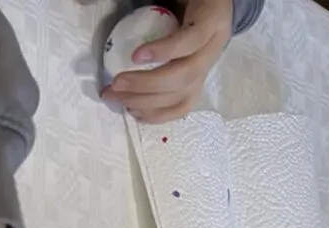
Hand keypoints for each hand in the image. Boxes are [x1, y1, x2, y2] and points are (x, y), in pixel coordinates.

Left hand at [103, 0, 234, 123]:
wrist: (213, 17)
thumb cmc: (191, 5)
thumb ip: (162, 6)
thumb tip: (123, 1)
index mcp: (211, 24)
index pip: (192, 40)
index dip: (165, 50)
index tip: (134, 56)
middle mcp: (212, 52)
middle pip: (184, 75)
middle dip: (145, 84)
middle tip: (115, 84)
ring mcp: (206, 73)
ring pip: (180, 96)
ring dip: (143, 102)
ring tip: (114, 97)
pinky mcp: (197, 88)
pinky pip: (180, 109)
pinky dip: (155, 115)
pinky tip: (133, 111)